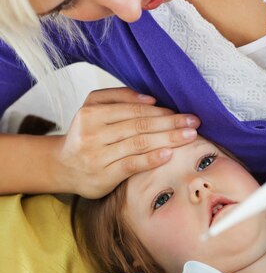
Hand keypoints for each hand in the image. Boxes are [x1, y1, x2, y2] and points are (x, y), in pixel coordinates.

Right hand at [55, 87, 199, 197]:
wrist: (64, 166)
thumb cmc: (86, 134)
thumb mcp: (93, 108)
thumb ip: (119, 97)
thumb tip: (151, 99)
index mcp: (91, 113)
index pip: (133, 110)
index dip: (160, 111)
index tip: (183, 113)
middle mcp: (92, 133)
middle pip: (139, 126)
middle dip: (170, 124)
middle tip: (194, 123)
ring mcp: (97, 155)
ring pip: (139, 144)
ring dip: (168, 139)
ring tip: (189, 136)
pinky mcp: (103, 175)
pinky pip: (132, 164)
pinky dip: (151, 159)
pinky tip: (169, 154)